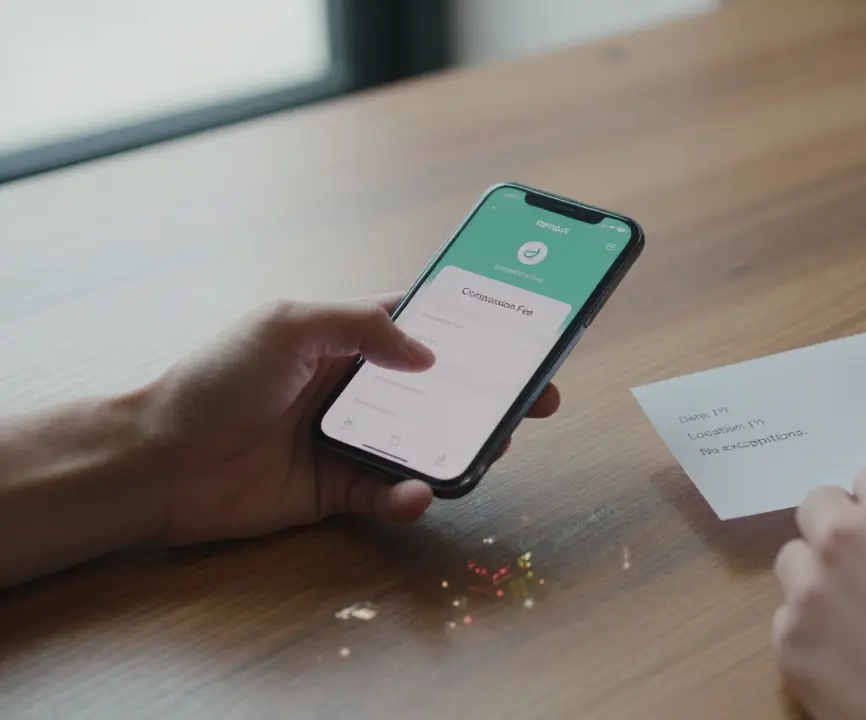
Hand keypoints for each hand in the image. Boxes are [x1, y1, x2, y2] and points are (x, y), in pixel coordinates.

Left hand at [136, 296, 559, 544]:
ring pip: (428, 444)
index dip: (472, 327)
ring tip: (493, 443)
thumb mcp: (289, 325)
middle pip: (442, 389)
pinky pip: (391, 495)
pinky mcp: (339, 491)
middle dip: (491, 393)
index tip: (521, 330)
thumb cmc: (215, 380)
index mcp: (347, 339)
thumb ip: (362, 327)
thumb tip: (429, 354)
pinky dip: (410, 496)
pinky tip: (416, 491)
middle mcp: (358, 389)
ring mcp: (351, 441)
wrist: (158, 461)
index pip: (423, 325)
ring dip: (464, 445)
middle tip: (538, 396)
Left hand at [772, 463, 865, 719]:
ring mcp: (810, 588)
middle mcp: (844, 533)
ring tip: (862, 619)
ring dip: (820, 578)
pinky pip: (787, 621)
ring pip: (794, 562)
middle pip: (818, 509)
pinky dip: (814, 634)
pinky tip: (855, 660)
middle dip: (843, 530)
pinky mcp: (791, 643)